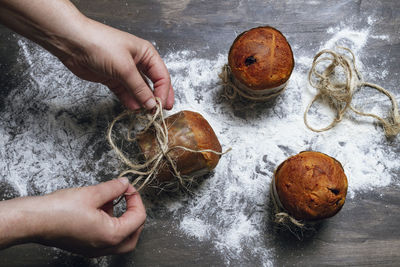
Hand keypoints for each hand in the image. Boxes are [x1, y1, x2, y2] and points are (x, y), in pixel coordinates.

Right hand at [0, 177, 145, 256]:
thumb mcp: (93, 193)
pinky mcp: (85, 246)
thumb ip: (114, 188)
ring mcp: (94, 249)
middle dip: (134, 214)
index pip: (138, 218)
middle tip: (129, 199)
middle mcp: (104, 247)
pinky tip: (99, 207)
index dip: (136, 199)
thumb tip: (124, 183)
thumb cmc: (59, 211)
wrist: (33, 220)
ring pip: (120, 238)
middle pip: (133, 234)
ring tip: (111, 199)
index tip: (128, 187)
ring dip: (121, 219)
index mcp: (111, 235)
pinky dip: (109, 224)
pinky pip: (105, 238)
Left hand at [60, 18, 174, 110]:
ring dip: (142, 101)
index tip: (161, 106)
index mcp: (146, 54)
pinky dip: (129, 101)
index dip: (164, 92)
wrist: (73, 43)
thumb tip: (152, 103)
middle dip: (157, 97)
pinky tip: (133, 108)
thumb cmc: (100, 45)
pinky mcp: (113, 79)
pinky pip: (125, 93)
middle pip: (153, 84)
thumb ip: (139, 88)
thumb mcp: (125, 68)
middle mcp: (138, 62)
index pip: (162, 76)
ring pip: (139, 90)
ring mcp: (125, 72)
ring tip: (146, 113)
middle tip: (160, 112)